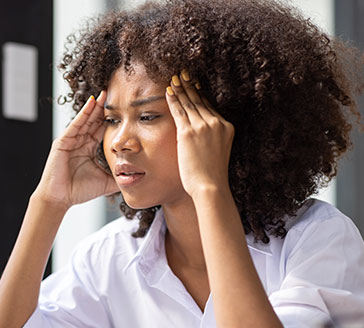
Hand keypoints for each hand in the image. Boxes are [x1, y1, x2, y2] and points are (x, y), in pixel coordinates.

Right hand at [35, 90, 117, 209]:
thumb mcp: (106, 182)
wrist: (60, 199)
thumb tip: (138, 178)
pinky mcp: (63, 141)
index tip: (125, 110)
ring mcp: (71, 140)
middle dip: (105, 108)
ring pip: (86, 120)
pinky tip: (92, 102)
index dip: (113, 120)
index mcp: (89, 149)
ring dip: (96, 107)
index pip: (103, 130)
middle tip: (117, 95)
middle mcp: (80, 142)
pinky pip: (76, 124)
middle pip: (95, 121)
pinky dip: (84, 113)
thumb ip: (120, 178)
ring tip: (106, 93)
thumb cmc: (79, 191)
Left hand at [165, 71, 234, 198]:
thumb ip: (212, 140)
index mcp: (226, 127)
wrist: (210, 186)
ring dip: (180, 90)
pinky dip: (173, 100)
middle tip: (183, 73)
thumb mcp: (217, 153)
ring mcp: (203, 127)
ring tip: (174, 79)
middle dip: (190, 86)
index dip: (200, 94)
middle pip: (200, 101)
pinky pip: (179, 111)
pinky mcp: (188, 132)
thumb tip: (200, 138)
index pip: (210, 107)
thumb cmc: (211, 176)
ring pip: (189, 103)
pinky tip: (168, 91)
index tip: (194, 84)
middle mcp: (216, 124)